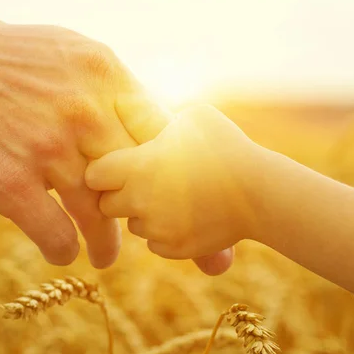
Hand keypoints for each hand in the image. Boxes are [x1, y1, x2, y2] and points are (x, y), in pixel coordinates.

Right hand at [0, 6, 169, 267]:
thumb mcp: (63, 55)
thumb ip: (104, 90)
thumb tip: (139, 126)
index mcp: (105, 75)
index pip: (166, 135)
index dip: (182, 176)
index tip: (194, 206)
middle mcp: (86, 110)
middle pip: (147, 183)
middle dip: (165, 222)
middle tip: (171, 244)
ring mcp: (49, 147)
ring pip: (103, 216)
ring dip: (107, 243)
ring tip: (106, 255)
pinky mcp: (10, 182)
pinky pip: (57, 234)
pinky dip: (63, 250)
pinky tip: (61, 251)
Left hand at [86, 105, 259, 273]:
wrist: (261, 192)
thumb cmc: (226, 146)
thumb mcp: (190, 117)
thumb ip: (150, 114)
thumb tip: (121, 104)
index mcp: (135, 167)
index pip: (92, 175)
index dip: (104, 170)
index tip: (120, 166)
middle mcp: (138, 201)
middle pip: (106, 205)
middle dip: (119, 194)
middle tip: (145, 182)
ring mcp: (156, 229)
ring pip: (133, 225)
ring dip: (143, 214)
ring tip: (172, 197)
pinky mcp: (175, 248)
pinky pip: (156, 243)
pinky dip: (165, 233)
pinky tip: (186, 215)